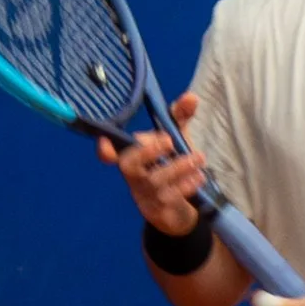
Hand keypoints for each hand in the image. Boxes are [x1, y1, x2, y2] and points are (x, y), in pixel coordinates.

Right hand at [97, 90, 206, 233]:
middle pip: (130, 165)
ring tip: (198, 157)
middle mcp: (134, 174)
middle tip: (169, 140)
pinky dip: (187, 184)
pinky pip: (171, 196)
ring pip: (156, 180)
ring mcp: (146, 193)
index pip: (111, 152)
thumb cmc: (170, 165)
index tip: (105, 143)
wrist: (177, 208)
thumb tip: (191, 97)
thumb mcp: (176, 138)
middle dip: (147, 151)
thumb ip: (180, 116)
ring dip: (178, 167)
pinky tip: (199, 176)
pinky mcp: (160, 208)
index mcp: (132, 155)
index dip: (105, 149)